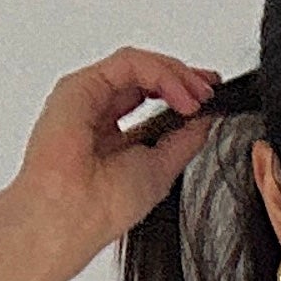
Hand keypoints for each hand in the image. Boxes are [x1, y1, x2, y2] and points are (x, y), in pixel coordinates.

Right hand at [4, 47, 224, 268]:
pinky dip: (161, 74)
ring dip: (176, 74)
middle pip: (145, 75)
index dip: (181, 90)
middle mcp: (98, 110)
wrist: (72, 216)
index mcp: (113, 133)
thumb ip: (183, 140)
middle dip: (183, 77)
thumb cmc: (103, 207)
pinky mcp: (82, 85)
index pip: (149, 95)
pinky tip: (180, 96)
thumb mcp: (162, 170)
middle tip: (209, 90)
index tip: (209, 96)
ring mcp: (88, 95)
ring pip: (139, 65)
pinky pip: (129, 64)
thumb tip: (205, 116)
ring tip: (199, 96)